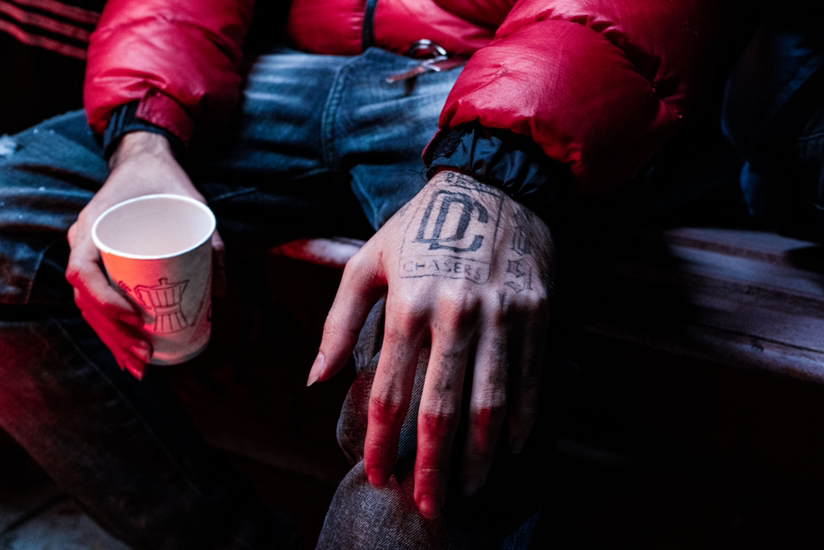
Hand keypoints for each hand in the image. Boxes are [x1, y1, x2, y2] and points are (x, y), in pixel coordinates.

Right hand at [66, 132, 224, 378]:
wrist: (145, 160)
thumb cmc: (166, 184)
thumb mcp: (196, 207)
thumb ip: (214, 247)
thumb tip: (221, 296)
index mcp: (94, 225)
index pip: (83, 271)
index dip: (105, 300)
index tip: (135, 317)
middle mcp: (82, 241)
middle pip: (85, 299)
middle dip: (113, 333)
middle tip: (145, 354)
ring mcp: (86, 252)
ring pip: (87, 306)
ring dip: (110, 338)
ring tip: (138, 363)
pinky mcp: (97, 261)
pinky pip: (94, 299)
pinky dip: (108, 327)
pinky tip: (125, 350)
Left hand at [308, 170, 552, 518]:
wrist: (494, 182)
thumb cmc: (421, 224)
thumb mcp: (367, 261)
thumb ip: (339, 321)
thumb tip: (316, 379)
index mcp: (406, 303)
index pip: (387, 391)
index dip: (380, 442)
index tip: (377, 475)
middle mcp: (454, 313)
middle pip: (440, 409)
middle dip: (431, 466)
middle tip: (427, 505)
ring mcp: (500, 314)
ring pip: (490, 402)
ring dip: (478, 455)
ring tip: (466, 489)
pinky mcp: (535, 312)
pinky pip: (530, 378)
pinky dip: (521, 419)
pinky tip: (509, 448)